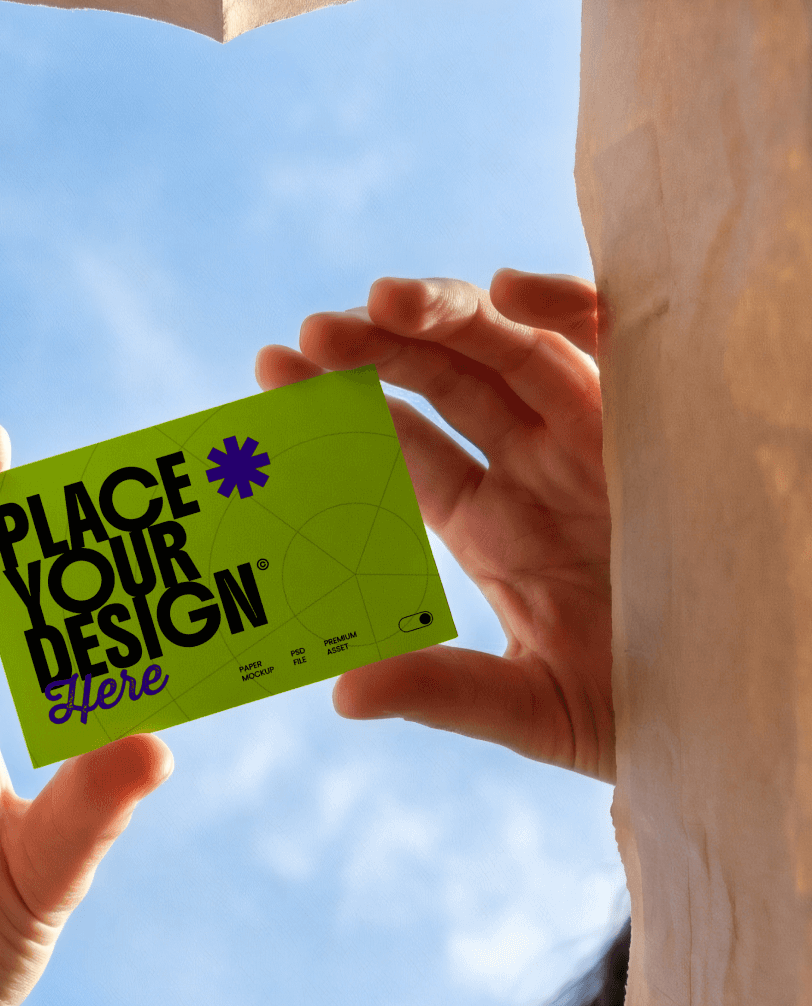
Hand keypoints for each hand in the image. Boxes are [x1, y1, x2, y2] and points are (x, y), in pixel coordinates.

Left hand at [255, 269, 612, 779]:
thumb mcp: (532, 708)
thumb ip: (443, 693)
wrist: (737, 710)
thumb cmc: (636, 712)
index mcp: (489, 523)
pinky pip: (610, 339)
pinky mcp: (658, 419)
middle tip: (307, 333)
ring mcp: (593, 436)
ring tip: (381, 301)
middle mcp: (533, 466)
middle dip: (375, 350)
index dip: (336, 408)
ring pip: (510, 348)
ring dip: (445, 316)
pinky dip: (564, 304)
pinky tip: (509, 292)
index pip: (399, 445)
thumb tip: (342, 695)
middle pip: (442, 381)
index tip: (268, 372)